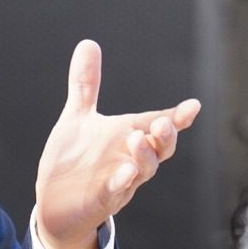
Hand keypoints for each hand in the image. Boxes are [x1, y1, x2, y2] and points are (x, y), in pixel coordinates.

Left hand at [33, 40, 201, 248]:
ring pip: (144, 170)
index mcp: (127, 137)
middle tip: (163, 122)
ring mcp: (119, 181)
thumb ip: (86, 84)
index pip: (158, 124)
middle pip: (160, 148)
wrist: (53, 206)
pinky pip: (117, 192)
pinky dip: (121, 182)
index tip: (194, 106)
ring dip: (145, 155)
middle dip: (165, 135)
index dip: (177, 117)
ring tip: (137, 138)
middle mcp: (129, 159)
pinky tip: (122, 173)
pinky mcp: (102, 200)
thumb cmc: (73, 162)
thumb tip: (88, 43)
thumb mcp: (77, 118)